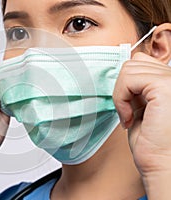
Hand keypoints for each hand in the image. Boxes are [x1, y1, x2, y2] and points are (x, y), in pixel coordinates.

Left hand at [113, 53, 170, 197]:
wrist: (161, 164)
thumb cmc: (151, 142)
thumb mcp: (141, 106)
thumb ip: (137, 87)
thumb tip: (125, 71)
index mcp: (170, 81)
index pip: (142, 61)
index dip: (128, 83)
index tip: (128, 107)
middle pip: (135, 62)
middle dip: (123, 88)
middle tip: (128, 113)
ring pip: (129, 68)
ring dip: (121, 94)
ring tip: (129, 116)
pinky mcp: (165, 86)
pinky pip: (128, 78)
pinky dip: (121, 98)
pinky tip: (129, 117)